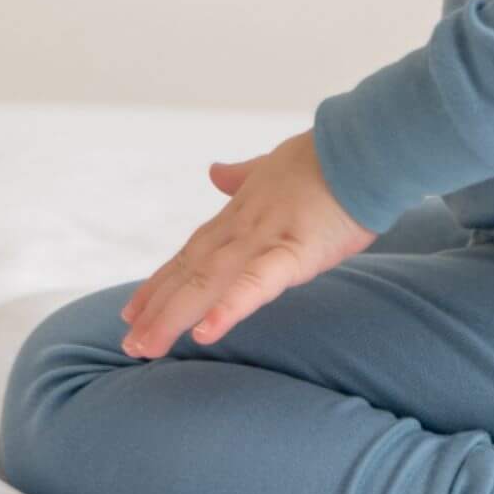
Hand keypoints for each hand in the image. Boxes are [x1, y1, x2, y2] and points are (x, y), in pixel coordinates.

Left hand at [119, 129, 376, 358]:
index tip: (133, 309)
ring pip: (209, 280)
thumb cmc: (328, 157)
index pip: (192, 251)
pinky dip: (229, 306)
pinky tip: (205, 331)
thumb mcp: (275, 163)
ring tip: (146, 346)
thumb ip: (243, 174)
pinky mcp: (295, 251)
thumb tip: (214, 171)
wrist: (363, 146)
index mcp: (240, 211)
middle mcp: (242, 226)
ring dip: (174, 314)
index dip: (161, 281)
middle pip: (191, 271)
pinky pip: (258, 282)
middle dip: (158, 307)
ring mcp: (265, 237)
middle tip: (129, 344)